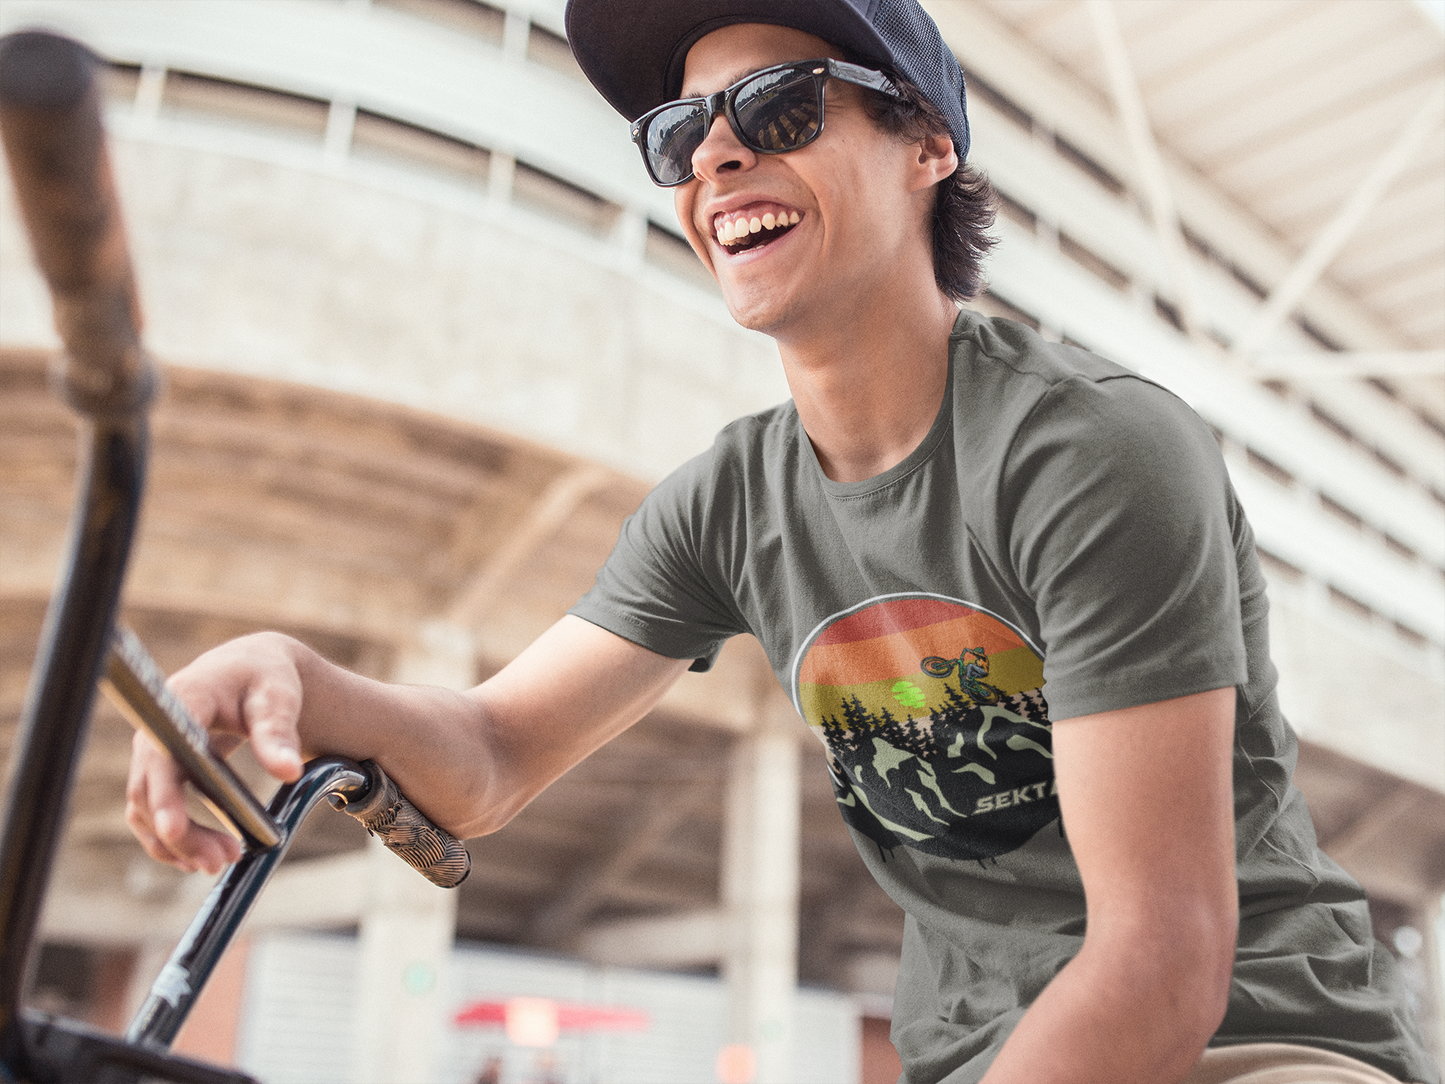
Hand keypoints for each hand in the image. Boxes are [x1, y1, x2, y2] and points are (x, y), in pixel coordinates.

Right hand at [125, 631, 307, 873]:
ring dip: (178, 841)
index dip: (163, 794)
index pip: (162, 753)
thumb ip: (279, 732)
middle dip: (180, 831)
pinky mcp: (160, 770)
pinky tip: (200, 857)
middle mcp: (156, 729)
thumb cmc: (265, 678)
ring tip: (222, 861)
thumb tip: (288, 771)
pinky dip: (172, 838)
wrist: (252, 669)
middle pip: (150, 789)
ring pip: (147, 807)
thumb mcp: (277, 697)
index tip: (174, 829)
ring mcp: (153, 752)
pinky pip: (154, 811)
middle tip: (221, 859)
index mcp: (181, 700)